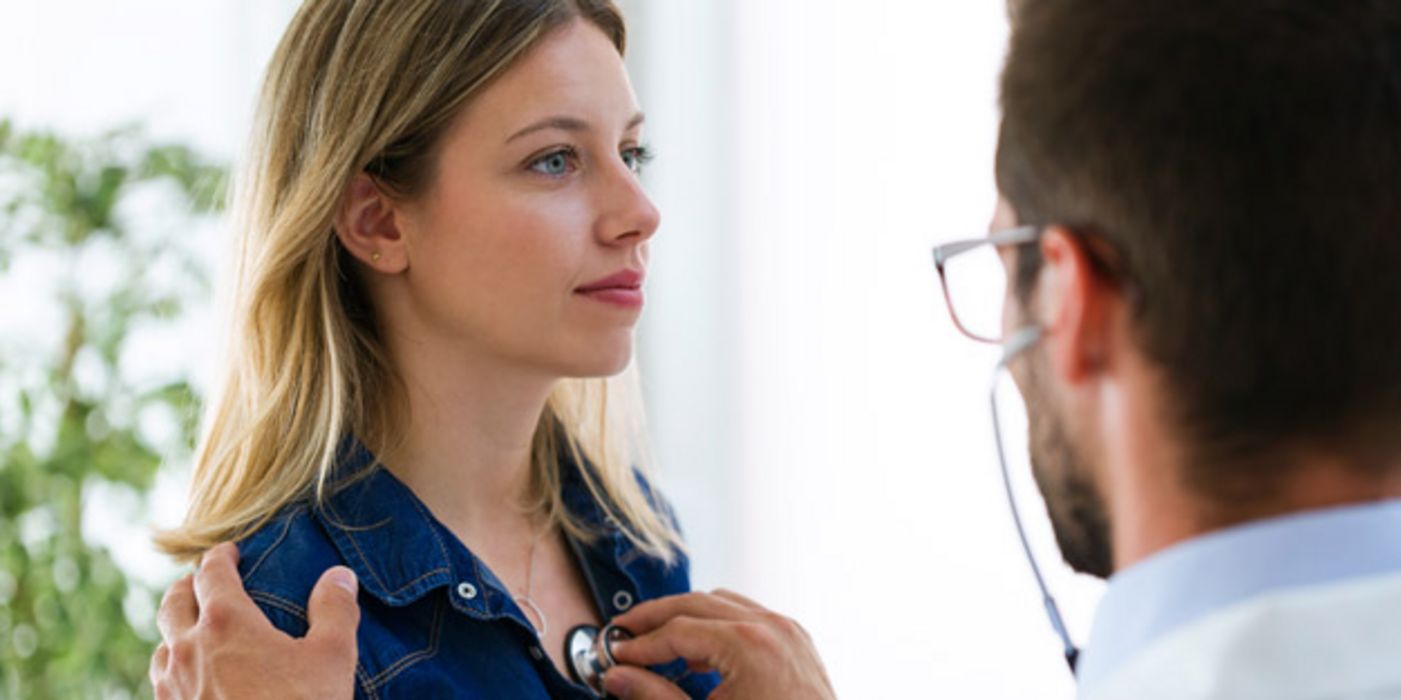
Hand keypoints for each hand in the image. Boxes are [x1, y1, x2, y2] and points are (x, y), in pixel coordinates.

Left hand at [149, 542, 360, 698]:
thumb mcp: (333, 658)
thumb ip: (335, 610)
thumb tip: (338, 577)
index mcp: (226, 622)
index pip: (211, 572)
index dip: (220, 556)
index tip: (230, 552)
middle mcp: (188, 649)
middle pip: (172, 603)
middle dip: (187, 586)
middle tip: (203, 581)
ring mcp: (172, 688)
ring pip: (162, 645)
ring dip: (177, 630)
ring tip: (196, 631)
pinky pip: (162, 683)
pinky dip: (175, 668)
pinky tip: (195, 680)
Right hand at [602, 590, 836, 699]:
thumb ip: (657, 697)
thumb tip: (621, 677)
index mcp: (749, 646)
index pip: (678, 630)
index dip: (641, 644)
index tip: (617, 655)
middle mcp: (772, 629)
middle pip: (696, 604)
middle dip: (655, 618)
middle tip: (626, 633)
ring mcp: (788, 632)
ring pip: (722, 603)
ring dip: (686, 617)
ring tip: (657, 641)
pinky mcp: (796, 643)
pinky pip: (748, 616)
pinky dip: (717, 625)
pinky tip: (698, 652)